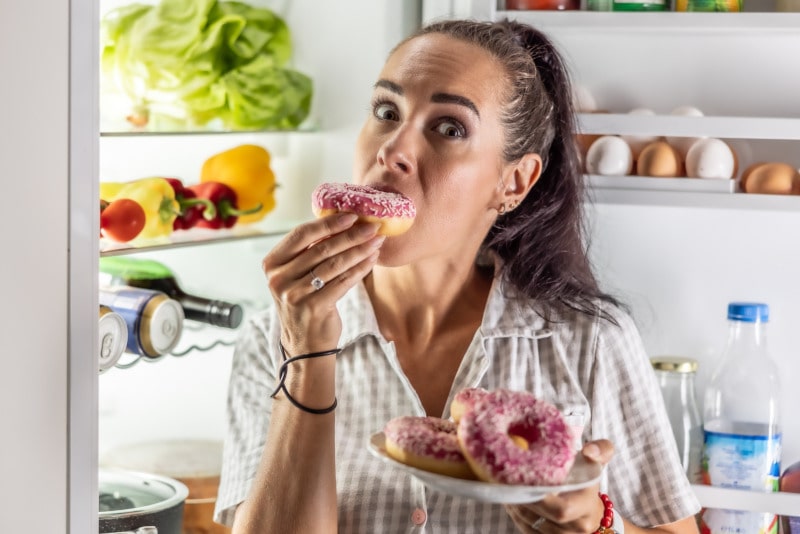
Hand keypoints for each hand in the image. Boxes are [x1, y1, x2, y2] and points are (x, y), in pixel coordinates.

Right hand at [262, 212, 384, 355]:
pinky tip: (372, 260)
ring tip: (377, 242)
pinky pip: (343, 282)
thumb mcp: (297, 275)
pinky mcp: (313, 307)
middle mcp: (278, 278)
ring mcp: (294, 294)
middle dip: (350, 235)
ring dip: (359, 251)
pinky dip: (360, 269)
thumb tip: (343, 222)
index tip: (351, 216)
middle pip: (321, 248)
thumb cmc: (305, 302)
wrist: (305, 343)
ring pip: (334, 264)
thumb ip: (309, 252)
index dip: (327, 223)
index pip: (300, 235)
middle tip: (372, 227)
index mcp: (272, 264)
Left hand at [505, 440, 614, 532]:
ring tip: (504, 488)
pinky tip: (510, 501)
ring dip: (515, 507)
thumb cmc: (588, 484)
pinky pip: (528, 531)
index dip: (540, 499)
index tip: (523, 481)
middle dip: (522, 501)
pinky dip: (516, 516)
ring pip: (532, 524)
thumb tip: (589, 450)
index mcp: (586, 506)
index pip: (561, 509)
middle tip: (507, 482)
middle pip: (542, 518)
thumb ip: (601, 449)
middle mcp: (577, 526)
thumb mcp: (596, 464)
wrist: (591, 514)